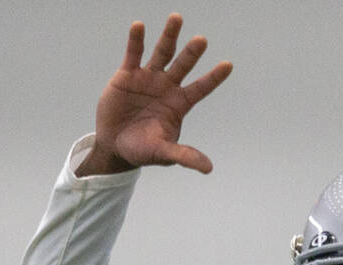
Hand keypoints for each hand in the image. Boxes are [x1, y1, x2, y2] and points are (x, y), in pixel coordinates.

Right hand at [76, 13, 232, 175]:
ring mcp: (148, 78)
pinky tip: (140, 26)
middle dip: (192, 53)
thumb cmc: (143, 150)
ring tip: (177, 18)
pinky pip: (134, 54)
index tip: (228, 65)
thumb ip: (184, 156)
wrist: (115, 145)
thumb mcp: (164, 153)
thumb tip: (208, 168)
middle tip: (202, 40)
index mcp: (179, 104)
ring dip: (169, 36)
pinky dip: (136, 40)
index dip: (214, 77)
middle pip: (183, 65)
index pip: (201, 87)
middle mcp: (167, 87)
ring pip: (162, 53)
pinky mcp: (127, 75)